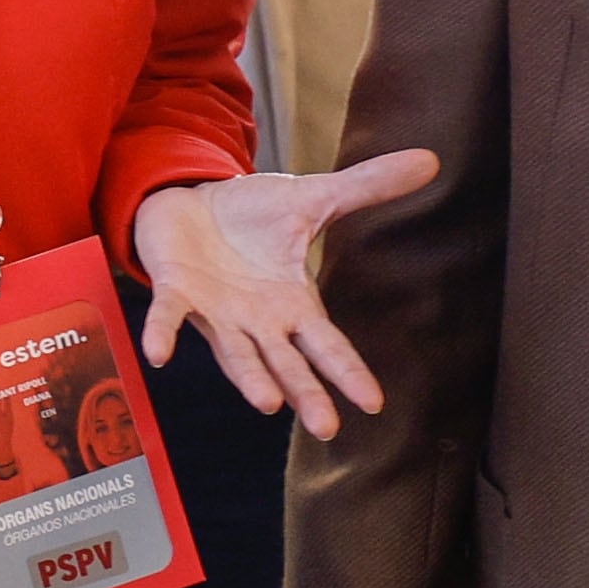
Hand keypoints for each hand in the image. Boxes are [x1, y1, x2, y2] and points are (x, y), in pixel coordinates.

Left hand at [130, 149, 441, 439]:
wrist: (189, 201)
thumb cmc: (250, 215)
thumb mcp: (313, 198)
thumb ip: (366, 187)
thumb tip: (429, 161)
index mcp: (292, 302)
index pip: (326, 343)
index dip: (347, 371)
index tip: (373, 403)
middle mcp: (256, 319)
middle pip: (286, 362)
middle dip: (305, 392)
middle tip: (326, 427)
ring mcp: (215, 310)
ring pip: (235, 352)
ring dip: (248, 376)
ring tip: (268, 403)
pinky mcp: (175, 290)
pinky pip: (169, 315)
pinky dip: (162, 333)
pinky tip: (158, 355)